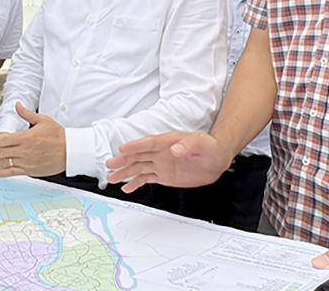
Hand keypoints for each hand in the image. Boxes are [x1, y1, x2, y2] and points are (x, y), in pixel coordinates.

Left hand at [0, 102, 65, 177]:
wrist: (71, 151)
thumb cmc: (58, 135)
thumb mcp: (43, 120)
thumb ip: (27, 114)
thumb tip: (17, 104)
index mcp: (26, 138)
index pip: (3, 140)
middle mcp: (25, 151)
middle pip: (0, 153)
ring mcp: (26, 162)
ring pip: (4, 163)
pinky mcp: (30, 170)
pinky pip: (12, 172)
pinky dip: (1, 173)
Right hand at [106, 131, 230, 192]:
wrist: (217, 160)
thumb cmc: (211, 148)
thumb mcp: (202, 144)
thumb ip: (189, 145)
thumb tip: (176, 149)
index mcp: (168, 141)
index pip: (149, 143)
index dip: (136, 145)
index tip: (123, 148)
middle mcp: (161, 152)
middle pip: (138, 155)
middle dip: (124, 159)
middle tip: (110, 164)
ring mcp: (161, 163)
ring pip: (138, 167)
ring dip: (125, 172)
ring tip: (112, 177)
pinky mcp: (163, 175)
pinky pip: (146, 178)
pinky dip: (135, 183)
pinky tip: (126, 187)